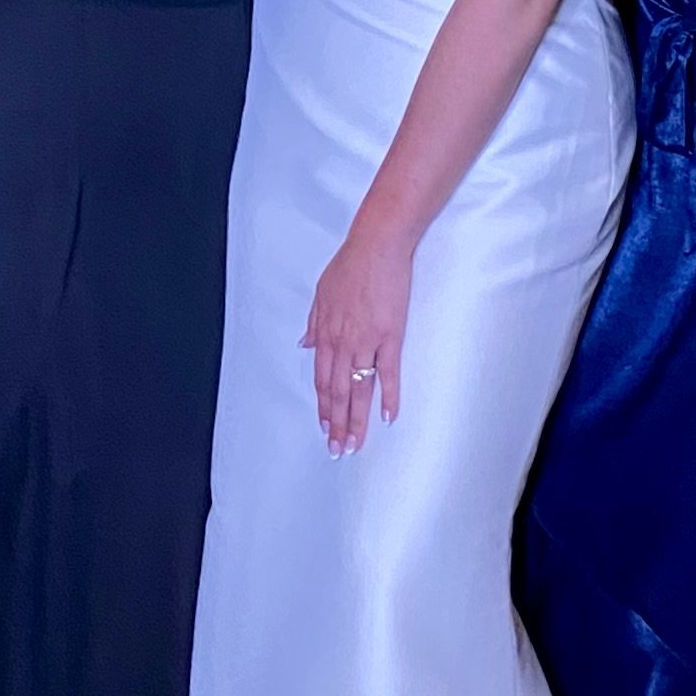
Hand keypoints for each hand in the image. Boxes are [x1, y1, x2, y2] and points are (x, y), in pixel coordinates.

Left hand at [303, 218, 414, 452]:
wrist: (377, 246)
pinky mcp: (390, 336)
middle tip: (338, 449)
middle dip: (337, 423)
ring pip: (359, 390)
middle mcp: (343, 343)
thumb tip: (305, 344)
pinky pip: (388, 373)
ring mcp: (367, 342)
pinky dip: (388, 396)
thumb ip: (314, 323)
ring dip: (356, 420)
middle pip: (337, 392)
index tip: (325, 428)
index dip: (323, 407)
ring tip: (356, 443)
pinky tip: (387, 417)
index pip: (322, 380)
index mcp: (326, 334)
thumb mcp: (321, 294)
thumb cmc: (350, 266)